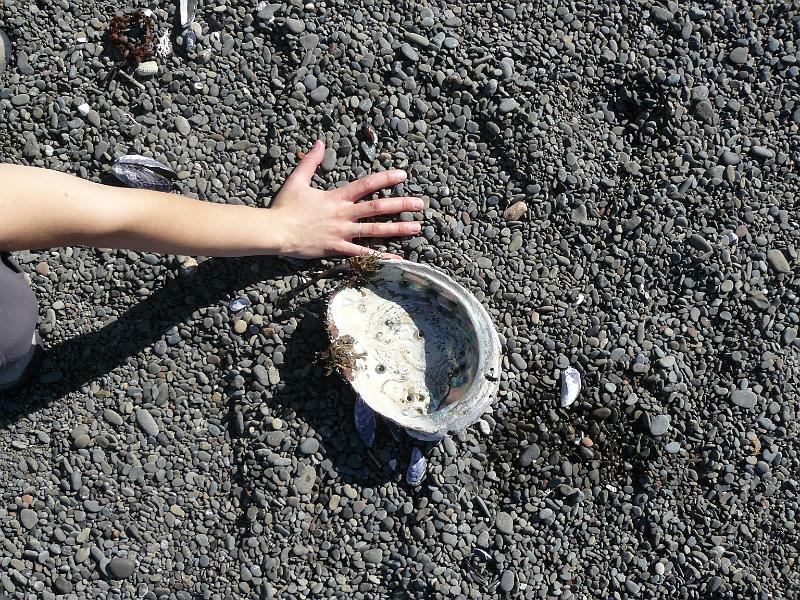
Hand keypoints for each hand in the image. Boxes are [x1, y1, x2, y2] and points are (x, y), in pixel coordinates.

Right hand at [270, 140, 423, 258]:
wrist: (275, 231)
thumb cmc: (284, 207)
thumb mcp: (297, 180)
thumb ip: (310, 161)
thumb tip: (318, 142)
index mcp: (337, 197)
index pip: (367, 185)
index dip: (386, 179)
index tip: (403, 175)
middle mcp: (344, 214)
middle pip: (378, 208)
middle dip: (401, 205)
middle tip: (420, 204)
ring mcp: (342, 233)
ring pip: (375, 231)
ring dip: (398, 229)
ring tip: (417, 228)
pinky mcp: (337, 249)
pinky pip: (362, 255)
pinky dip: (380, 257)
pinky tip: (396, 260)